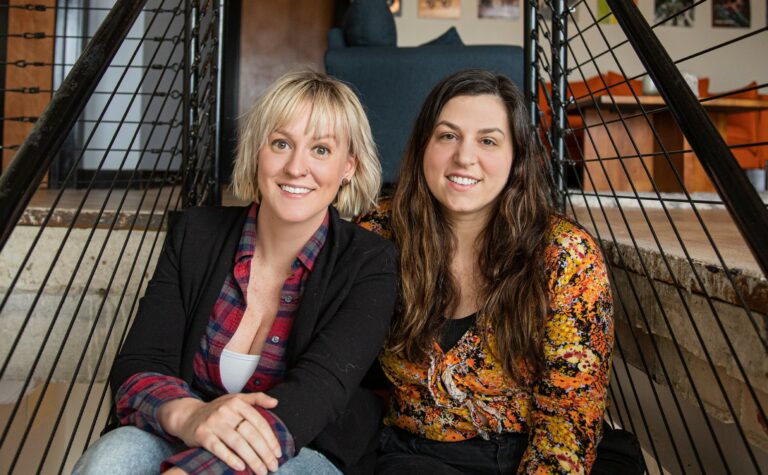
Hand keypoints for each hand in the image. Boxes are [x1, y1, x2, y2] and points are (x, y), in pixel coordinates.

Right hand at [158, 393, 280, 473]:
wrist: (188, 416)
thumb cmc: (217, 410)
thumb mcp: (236, 399)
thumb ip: (256, 399)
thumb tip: (275, 402)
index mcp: (237, 402)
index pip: (259, 422)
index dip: (270, 439)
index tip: (278, 453)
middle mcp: (225, 411)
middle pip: (250, 434)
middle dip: (264, 452)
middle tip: (273, 466)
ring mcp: (213, 423)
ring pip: (237, 442)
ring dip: (252, 459)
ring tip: (261, 470)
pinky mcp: (202, 435)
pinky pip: (218, 448)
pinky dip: (230, 458)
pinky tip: (241, 467)